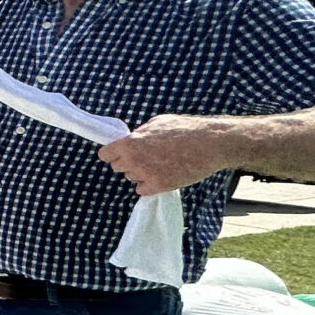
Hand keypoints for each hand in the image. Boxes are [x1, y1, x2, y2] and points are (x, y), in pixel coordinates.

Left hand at [97, 114, 234, 195]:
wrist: (210, 143)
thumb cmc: (185, 129)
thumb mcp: (156, 123)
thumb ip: (140, 134)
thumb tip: (132, 140)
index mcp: (130, 143)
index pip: (105, 155)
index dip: (112, 153)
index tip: (119, 153)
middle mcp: (133, 161)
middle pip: (117, 167)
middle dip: (127, 162)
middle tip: (145, 157)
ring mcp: (146, 175)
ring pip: (132, 177)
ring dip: (140, 173)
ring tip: (159, 164)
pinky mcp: (159, 186)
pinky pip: (142, 190)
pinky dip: (148, 185)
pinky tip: (161, 175)